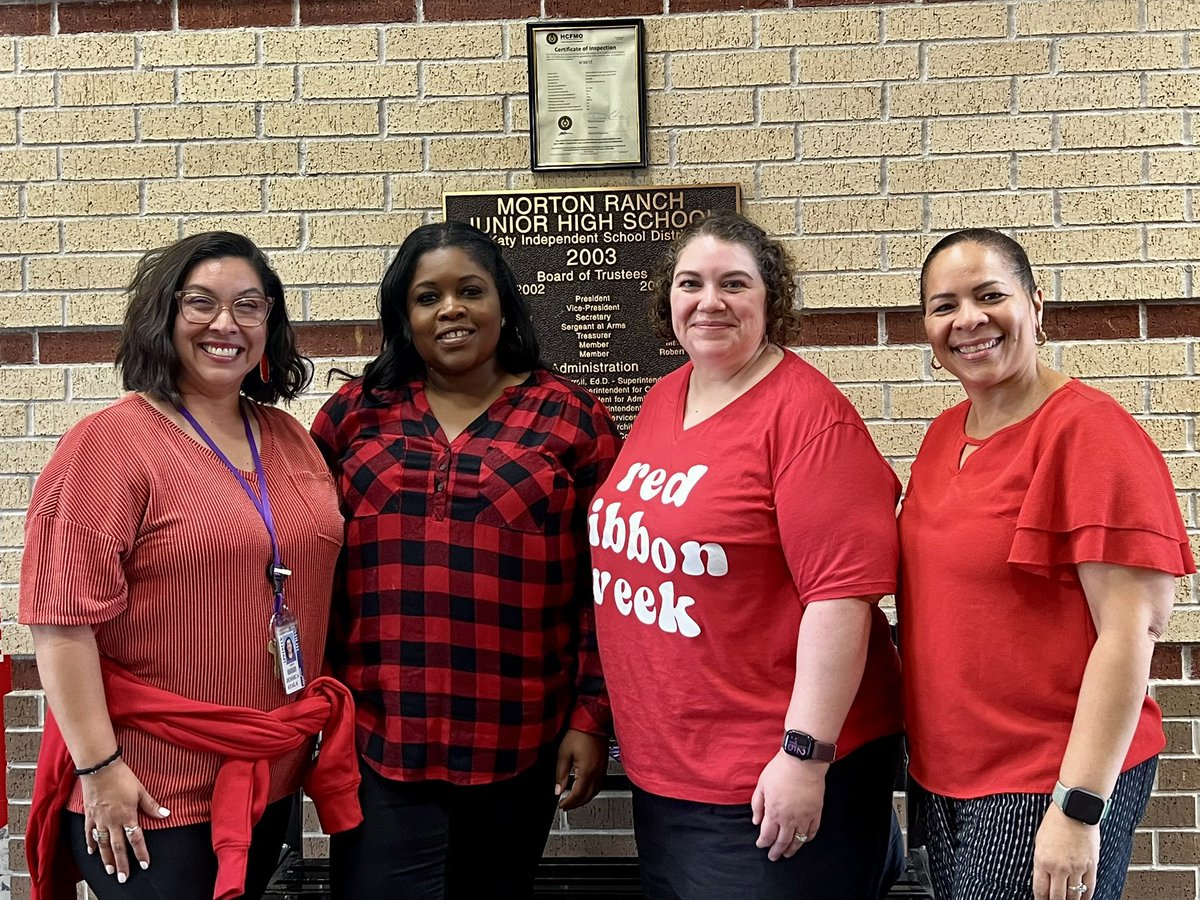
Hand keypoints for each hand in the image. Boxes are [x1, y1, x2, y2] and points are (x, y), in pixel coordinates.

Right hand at [81, 760, 169, 882]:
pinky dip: (90, 843)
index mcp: (127, 816)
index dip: (141, 853)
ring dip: (106, 858)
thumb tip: (167, 814)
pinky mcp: (89, 815)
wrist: (100, 768)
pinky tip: (91, 852)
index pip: (136, 839)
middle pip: (117, 847)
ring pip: (102, 844)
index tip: (144, 865)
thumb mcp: (141, 791)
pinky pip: (89, 833)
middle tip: (123, 878)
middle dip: (121, 863)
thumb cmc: (122, 777)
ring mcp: (99, 820)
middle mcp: (112, 821)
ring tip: (109, 870)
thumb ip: (152, 806)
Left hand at [555, 729, 606, 810]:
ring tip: (575, 800)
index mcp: (586, 771)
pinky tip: (586, 789)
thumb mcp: (563, 754)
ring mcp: (602, 769)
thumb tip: (558, 789)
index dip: (568, 803)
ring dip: (584, 799)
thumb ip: (560, 774)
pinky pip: (599, 784)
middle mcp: (596, 773)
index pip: (577, 795)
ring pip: (595, 792)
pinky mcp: (604, 765)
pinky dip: (592, 791)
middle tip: (566, 806)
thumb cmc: (579, 733)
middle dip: (576, 804)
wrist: (592, 721)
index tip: (561, 805)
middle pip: (587, 796)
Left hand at [751, 750, 826, 861]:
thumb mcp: (762, 784)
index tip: (761, 845)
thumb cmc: (780, 770)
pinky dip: (807, 838)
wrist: (803, 761)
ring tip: (788, 854)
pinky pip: (813, 831)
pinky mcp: (816, 812)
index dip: (763, 842)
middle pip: (782, 841)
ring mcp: (804, 817)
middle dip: (776, 851)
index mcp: (774, 811)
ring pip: (798, 840)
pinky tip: (803, 840)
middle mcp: (789, 818)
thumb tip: (755, 821)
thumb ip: (757, 804)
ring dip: (792, 849)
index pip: (767, 834)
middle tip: (773, 857)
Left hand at [1032, 804, 1097, 899]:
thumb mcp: (1039, 841)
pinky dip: (1086, 896)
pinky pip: (1090, 888)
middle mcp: (1059, 867)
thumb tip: (1043, 877)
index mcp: (1043, 861)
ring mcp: (1076, 868)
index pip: (1041, 890)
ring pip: (1074, 896)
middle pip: (1057, 897)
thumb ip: (1041, 862)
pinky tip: (1083, 898)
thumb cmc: (1056, 821)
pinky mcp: (1091, 866)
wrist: (1074, 809)